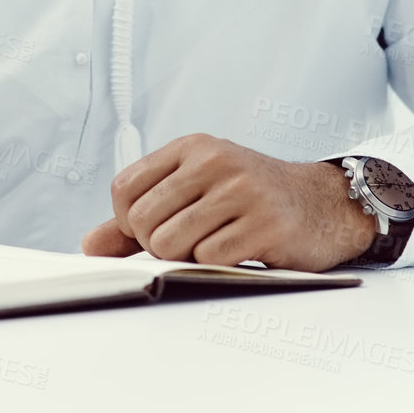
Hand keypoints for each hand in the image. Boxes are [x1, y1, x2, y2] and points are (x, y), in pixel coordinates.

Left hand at [79, 134, 375, 270]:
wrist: (322, 204)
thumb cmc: (249, 198)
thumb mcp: (194, 191)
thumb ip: (138, 218)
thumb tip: (90, 245)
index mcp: (192, 147)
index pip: (124, 188)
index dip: (128, 221)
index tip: (153, 227)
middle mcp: (215, 161)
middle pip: (144, 221)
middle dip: (157, 245)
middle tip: (188, 242)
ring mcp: (242, 190)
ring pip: (172, 244)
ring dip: (187, 258)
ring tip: (214, 244)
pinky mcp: (265, 224)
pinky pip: (209, 259)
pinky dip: (217, 265)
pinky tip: (239, 250)